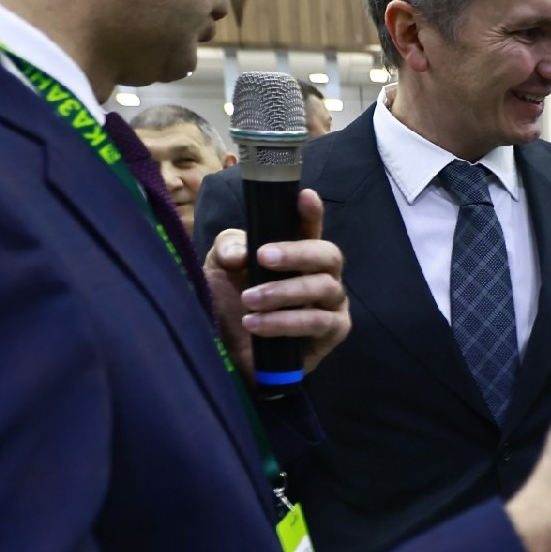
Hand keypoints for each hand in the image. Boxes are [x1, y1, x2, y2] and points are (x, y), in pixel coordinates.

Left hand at [204, 189, 349, 379]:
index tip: (303, 196)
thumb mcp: (218, 270)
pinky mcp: (332, 333)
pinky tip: (258, 324)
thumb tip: (243, 252)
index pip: (310, 227)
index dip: (311, 212)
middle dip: (296, 253)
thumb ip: (228, 249)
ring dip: (283, 292)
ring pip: (324, 288)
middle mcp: (321, 275)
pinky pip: (319, 322)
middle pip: (328, 254)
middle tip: (263, 258)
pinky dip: (287, 321)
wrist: (226, 355)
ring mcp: (331, 304)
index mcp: (297, 254)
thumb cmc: (229, 305)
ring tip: (248, 301)